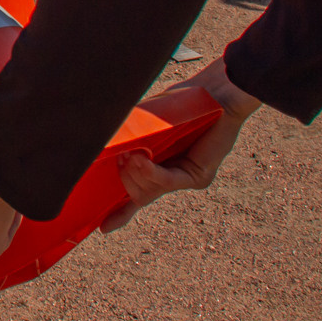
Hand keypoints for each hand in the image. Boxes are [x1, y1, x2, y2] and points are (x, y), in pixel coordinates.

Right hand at [98, 57, 262, 233]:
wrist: (218, 92)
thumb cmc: (187, 101)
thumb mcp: (152, 121)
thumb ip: (135, 135)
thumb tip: (108, 142)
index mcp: (165, 166)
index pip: (141, 194)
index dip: (122, 212)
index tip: (103, 228)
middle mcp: (178, 176)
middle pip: (141, 193)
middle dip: (124, 181)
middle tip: (118, 159)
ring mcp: (190, 179)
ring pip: (151, 189)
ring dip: (134, 174)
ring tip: (127, 155)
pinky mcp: (199, 176)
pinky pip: (168, 181)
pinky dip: (150, 172)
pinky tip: (139, 161)